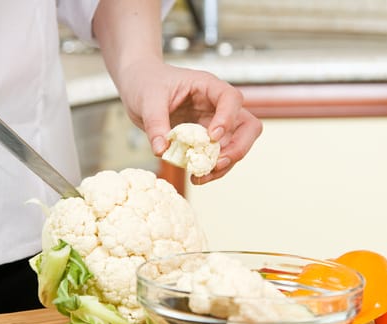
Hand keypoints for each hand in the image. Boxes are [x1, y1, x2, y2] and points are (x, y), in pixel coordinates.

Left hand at [117, 59, 262, 183]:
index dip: (227, 119)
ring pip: (236, 145)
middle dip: (238, 148)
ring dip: (225, 165)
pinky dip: (211, 169)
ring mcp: (214, 123)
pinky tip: (195, 177)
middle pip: (248, 126)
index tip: (212, 137)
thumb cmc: (146, 83)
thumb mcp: (147, 100)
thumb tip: (162, 151)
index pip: (231, 99)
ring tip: (201, 176)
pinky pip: (218, 156)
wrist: (138, 86)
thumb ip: (156, 124)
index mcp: (207, 86)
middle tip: (217, 163)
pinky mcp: (205, 139)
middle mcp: (217, 105)